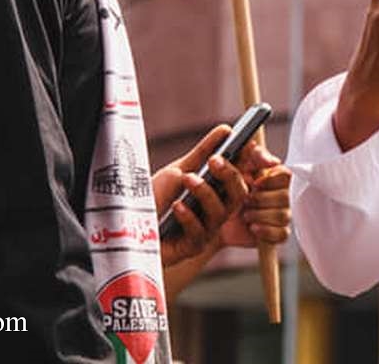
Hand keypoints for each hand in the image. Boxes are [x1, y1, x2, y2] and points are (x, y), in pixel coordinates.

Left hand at [153, 124, 249, 266]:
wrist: (127, 225)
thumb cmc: (154, 198)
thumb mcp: (179, 170)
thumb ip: (203, 153)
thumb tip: (226, 130)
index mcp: (218, 191)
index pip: (243, 175)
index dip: (251, 162)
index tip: (248, 145)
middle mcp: (216, 210)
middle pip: (239, 194)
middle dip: (230, 175)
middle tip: (215, 160)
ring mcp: (207, 230)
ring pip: (220, 213)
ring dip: (205, 193)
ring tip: (188, 179)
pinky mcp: (191, 247)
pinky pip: (198, 232)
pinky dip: (189, 217)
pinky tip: (177, 206)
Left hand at [217, 141, 292, 248]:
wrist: (215, 218)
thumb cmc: (228, 189)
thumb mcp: (238, 167)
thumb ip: (254, 156)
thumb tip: (272, 160)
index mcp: (277, 178)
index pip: (286, 176)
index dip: (270, 180)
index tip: (255, 183)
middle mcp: (284, 196)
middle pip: (285, 197)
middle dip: (261, 199)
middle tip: (245, 200)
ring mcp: (283, 215)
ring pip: (283, 215)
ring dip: (260, 215)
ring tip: (245, 214)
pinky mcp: (278, 233)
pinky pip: (282, 234)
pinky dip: (266, 231)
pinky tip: (253, 227)